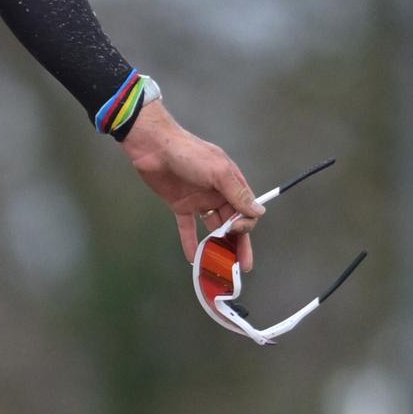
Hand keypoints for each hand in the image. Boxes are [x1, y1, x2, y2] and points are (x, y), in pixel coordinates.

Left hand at [116, 101, 263, 269]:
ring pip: (212, 227)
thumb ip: (237, 193)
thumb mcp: (217, 171)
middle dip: (237, 244)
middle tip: (242, 267)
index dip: (244, 225)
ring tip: (218, 267)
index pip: (245, 210)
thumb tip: (259, 212)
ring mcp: (199, 200)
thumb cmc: (189, 153)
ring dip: (216, 246)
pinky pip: (188, 227)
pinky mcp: (180, 205)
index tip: (235, 232)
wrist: (153, 146)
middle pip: (232, 222)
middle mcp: (217, 193)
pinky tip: (193, 259)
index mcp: (230, 183)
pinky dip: (190, 242)